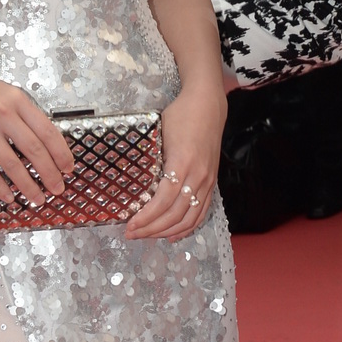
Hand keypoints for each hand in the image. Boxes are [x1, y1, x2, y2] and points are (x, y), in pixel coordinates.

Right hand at [0, 63, 73, 202]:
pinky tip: (9, 196)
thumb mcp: (9, 93)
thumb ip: (27, 115)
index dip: (61, 153)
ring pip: (12, 165)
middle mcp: (2, 114)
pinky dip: (0, 186)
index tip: (68, 167)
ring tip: (38, 198)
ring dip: (28, 186)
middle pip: (34, 150)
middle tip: (58, 187)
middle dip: (50, 174)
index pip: (47, 131)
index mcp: (18, 101)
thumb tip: (48, 143)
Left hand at [125, 83, 223, 240]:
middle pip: (174, 215)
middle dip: (151, 229)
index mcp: (181, 164)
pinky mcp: (212, 183)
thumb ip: (151, 159)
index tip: (129, 225)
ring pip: (188, 218)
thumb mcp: (158, 134)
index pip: (162, 201)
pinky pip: (201, 212)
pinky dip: (187, 227)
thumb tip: (132, 181)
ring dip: (166, 232)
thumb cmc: (180, 115)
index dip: (145, 218)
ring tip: (147, 235)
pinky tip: (173, 234)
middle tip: (132, 234)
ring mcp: (207, 181)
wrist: (208, 105)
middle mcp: (197, 177)